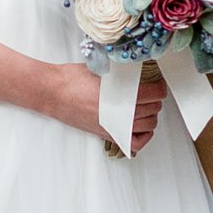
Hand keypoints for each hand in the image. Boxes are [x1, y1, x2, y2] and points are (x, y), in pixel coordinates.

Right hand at [41, 65, 165, 148]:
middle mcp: (120, 115)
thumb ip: (122, 73)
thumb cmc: (72, 80)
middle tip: (152, 90)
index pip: (154, 94)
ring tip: (147, 105)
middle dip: (155, 99)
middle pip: (153, 109)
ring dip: (151, 115)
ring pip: (147, 125)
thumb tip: (139, 71)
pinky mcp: (107, 134)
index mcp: (120, 96)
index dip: (159, 86)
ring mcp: (114, 127)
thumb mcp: (102, 68)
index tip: (158, 82)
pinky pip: (133, 143)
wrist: (53, 93)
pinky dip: (142, 137)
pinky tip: (141, 127)